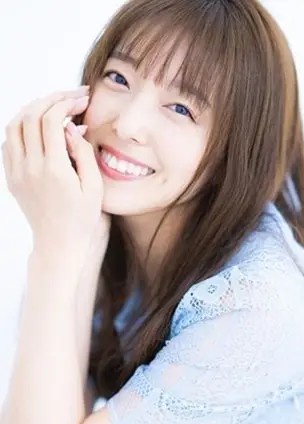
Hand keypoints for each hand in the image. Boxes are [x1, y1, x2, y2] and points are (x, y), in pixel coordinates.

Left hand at [1, 87, 110, 266]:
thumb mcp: (95, 188)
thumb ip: (84, 154)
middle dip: (51, 100)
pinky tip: (38, 128)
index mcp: (54, 170)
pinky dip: (21, 128)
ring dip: (32, 110)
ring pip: (13, 126)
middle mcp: (31, 169)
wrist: (60, 245)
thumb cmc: (82, 220)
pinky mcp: (11, 179)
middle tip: (69, 98)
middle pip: (30, 117)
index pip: (51, 121)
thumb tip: (71, 128)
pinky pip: (8, 143)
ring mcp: (17, 174)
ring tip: (52, 108)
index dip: (66, 103)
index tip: (81, 100)